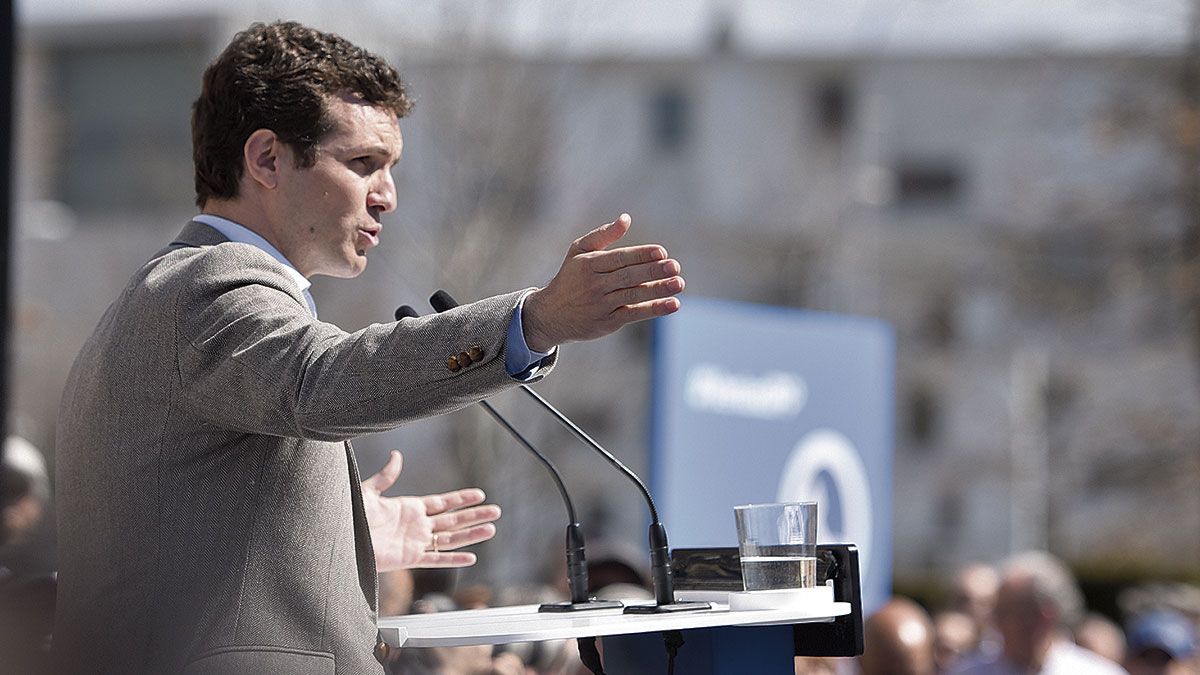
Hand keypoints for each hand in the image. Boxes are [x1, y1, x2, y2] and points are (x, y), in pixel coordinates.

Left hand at [361, 450, 500, 571]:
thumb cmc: (351, 517)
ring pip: (450, 538)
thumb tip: (396, 455)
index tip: (480, 494)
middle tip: (496, 511)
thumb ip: (386, 476)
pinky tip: (471, 557)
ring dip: (471, 534)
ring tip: (491, 529)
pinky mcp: (409, 559)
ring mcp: (415, 543)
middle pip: (453, 520)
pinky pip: (436, 559)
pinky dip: (454, 559)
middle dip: (475, 515)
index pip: (443, 502)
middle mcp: (417, 526)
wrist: (340, 539)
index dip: (462, 499)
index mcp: (409, 508)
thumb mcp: (368, 492)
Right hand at [522, 213, 683, 351]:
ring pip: (633, 296)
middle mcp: (595, 285)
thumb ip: (603, 235)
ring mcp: (601, 305)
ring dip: (658, 290)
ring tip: (679, 283)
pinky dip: (654, 309)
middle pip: (628, 277)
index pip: (619, 258)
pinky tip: (673, 304)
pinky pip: (634, 314)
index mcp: (589, 264)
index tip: (662, 252)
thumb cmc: (571, 277)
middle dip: (653, 271)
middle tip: (675, 266)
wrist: (551, 314)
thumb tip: (626, 218)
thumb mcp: (579, 251)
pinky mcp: (608, 323)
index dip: (641, 255)